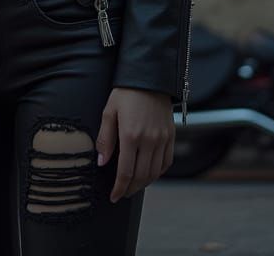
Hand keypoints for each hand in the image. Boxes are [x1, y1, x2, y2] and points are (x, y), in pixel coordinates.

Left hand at [96, 86, 173, 200]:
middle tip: (122, 194)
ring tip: (133, 186)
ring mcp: (162, 139)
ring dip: (144, 183)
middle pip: (141, 176)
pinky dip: (158, 172)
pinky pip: (167, 162)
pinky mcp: (171, 136)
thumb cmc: (126, 92)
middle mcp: (149, 140)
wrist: (150, 76)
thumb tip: (102, 162)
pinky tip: (150, 173)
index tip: (114, 196)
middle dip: (130, 189)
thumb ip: (105, 138)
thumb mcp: (109, 111)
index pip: (126, 172)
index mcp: (131, 135)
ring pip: (155, 172)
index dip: (119, 188)